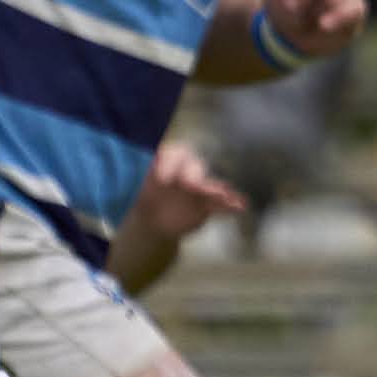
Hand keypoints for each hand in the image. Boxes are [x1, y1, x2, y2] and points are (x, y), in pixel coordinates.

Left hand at [123, 141, 248, 261]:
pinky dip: (231, 204)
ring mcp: (199, 188)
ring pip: (210, 186)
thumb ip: (139, 172)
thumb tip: (137, 160)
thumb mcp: (135, 183)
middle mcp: (186, 171)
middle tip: (190, 186)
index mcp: (168, 161)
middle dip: (193, 176)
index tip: (160, 178)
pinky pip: (221, 204)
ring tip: (222, 194)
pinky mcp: (208, 204)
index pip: (173, 154)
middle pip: (195, 167)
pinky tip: (241, 206)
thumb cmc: (144, 196)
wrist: (153, 222)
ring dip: (217, 190)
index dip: (168, 164)